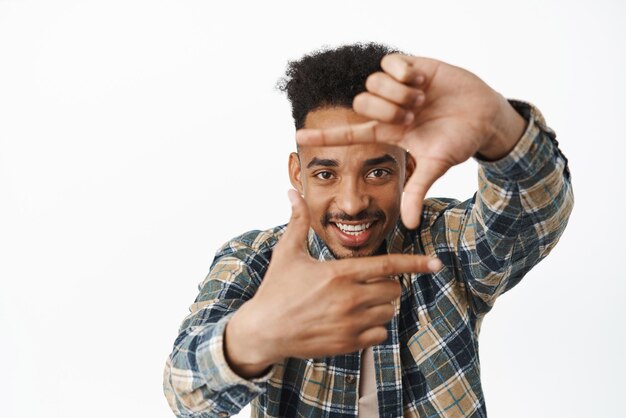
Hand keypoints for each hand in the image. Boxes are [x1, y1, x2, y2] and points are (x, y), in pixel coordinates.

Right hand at [225, 190, 439, 375]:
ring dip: (380, 305)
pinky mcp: (348, 344)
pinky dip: (374, 327)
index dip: (416, 263)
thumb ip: (298, 222)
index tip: (436, 264)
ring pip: (389, 312)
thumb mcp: (287, 253)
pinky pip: (380, 334)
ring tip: (357, 301)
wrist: (263, 331)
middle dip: (387, 284)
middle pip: (394, 290)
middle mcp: (349, 299)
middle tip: (367, 283)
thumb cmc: (276, 289)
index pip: (388, 265)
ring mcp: (350, 324)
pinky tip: (354, 321)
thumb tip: (292, 193)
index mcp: (339, 273)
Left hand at [295, 54, 526, 227]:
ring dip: (399, 93)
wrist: (484, 115)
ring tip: (422, 98)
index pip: (349, 134)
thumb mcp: (436, 166)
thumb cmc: (459, 141)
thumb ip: (417, 191)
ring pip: (373, 83)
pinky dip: (405, 72)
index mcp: (388, 132)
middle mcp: (387, 109)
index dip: (324, 135)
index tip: (298, 137)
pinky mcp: (410, 65)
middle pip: (360, 104)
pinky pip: (390, 62)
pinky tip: (422, 79)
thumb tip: (408, 225)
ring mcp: (397, 87)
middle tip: (414, 115)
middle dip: (387, 111)